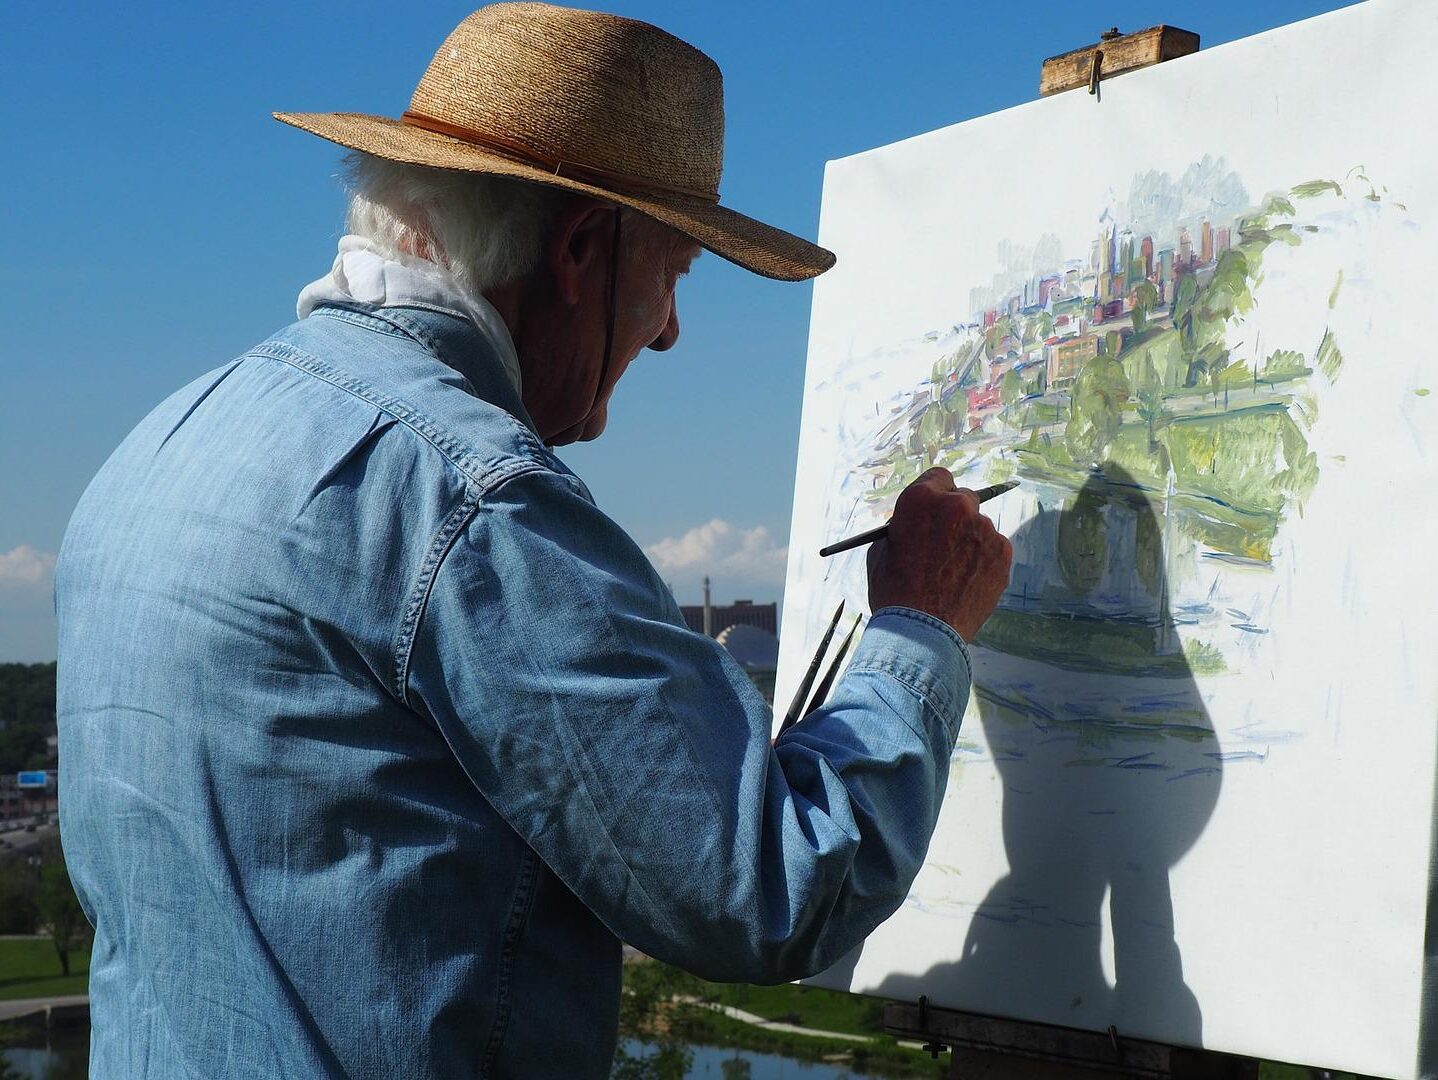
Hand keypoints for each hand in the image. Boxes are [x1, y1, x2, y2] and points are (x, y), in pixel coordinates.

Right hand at [866, 468, 1013, 641]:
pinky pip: (993, 547)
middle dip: (955, 516)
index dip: (936, 494)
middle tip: (946, 540)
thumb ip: (904, 527)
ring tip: (953, 572)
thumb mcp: (882, 550)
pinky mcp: (1002, 552)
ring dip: (969, 540)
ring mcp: (983, 528)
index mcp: (921, 499)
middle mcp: (956, 506)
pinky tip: (967, 581)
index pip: (938, 477)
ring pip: (979, 526)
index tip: (937, 507)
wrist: (922, 631)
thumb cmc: (894, 592)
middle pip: (964, 498)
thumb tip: (918, 524)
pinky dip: (983, 560)